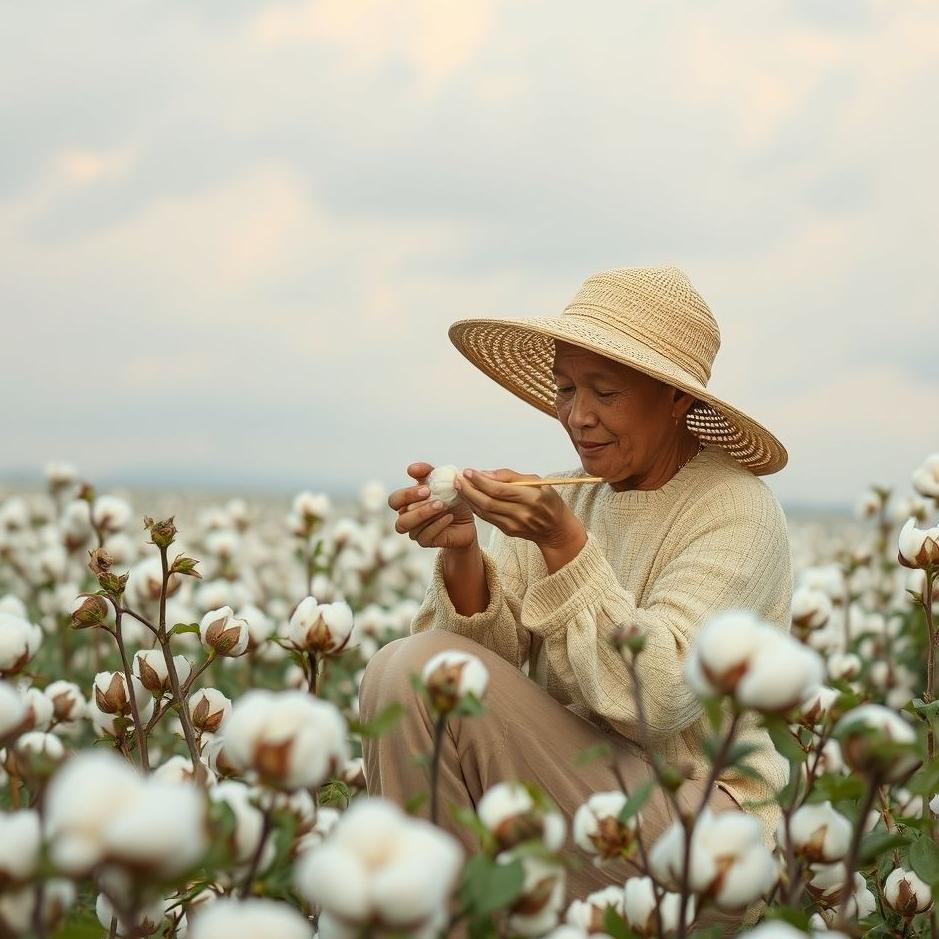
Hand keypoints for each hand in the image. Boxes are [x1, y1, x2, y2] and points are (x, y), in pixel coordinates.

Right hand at [387, 462, 477, 550]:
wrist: (466, 521)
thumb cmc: (451, 500)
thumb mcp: (441, 482)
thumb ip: (426, 472)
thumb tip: (411, 469)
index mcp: (406, 504)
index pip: (395, 500)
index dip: (407, 495)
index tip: (427, 488)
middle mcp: (407, 519)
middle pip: (400, 518)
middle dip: (416, 506)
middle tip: (431, 495)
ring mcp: (416, 532)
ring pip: (412, 528)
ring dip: (426, 514)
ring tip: (442, 505)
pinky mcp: (427, 542)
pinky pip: (426, 536)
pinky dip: (438, 525)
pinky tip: (449, 517)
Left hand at [455, 468, 585, 551]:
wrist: (555, 528)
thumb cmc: (547, 499)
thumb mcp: (536, 481)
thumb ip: (510, 476)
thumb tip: (485, 474)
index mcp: (531, 497)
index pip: (500, 490)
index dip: (481, 481)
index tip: (468, 471)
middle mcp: (522, 513)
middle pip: (488, 502)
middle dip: (469, 490)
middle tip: (458, 479)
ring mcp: (514, 525)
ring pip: (484, 512)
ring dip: (469, 498)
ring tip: (459, 486)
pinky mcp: (507, 531)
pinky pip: (487, 518)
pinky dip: (475, 506)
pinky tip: (469, 496)